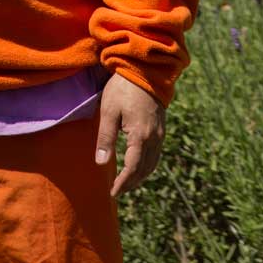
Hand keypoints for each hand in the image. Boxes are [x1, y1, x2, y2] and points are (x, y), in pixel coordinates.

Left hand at [94, 72, 165, 197]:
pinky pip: (156, 154)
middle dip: (131, 183)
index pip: (132, 169)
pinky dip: (147, 165)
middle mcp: (154, 138)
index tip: (113, 193)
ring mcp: (160, 133)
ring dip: (140, 176)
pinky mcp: (161, 128)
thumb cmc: (123, 89)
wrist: (145, 69)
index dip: (123, 183)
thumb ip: (105, 138)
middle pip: (144, 170)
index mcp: (141, 136)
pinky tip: (138, 164)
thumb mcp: (109, 112)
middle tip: (118, 190)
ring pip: (153, 163)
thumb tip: (101, 163)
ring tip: (127, 182)